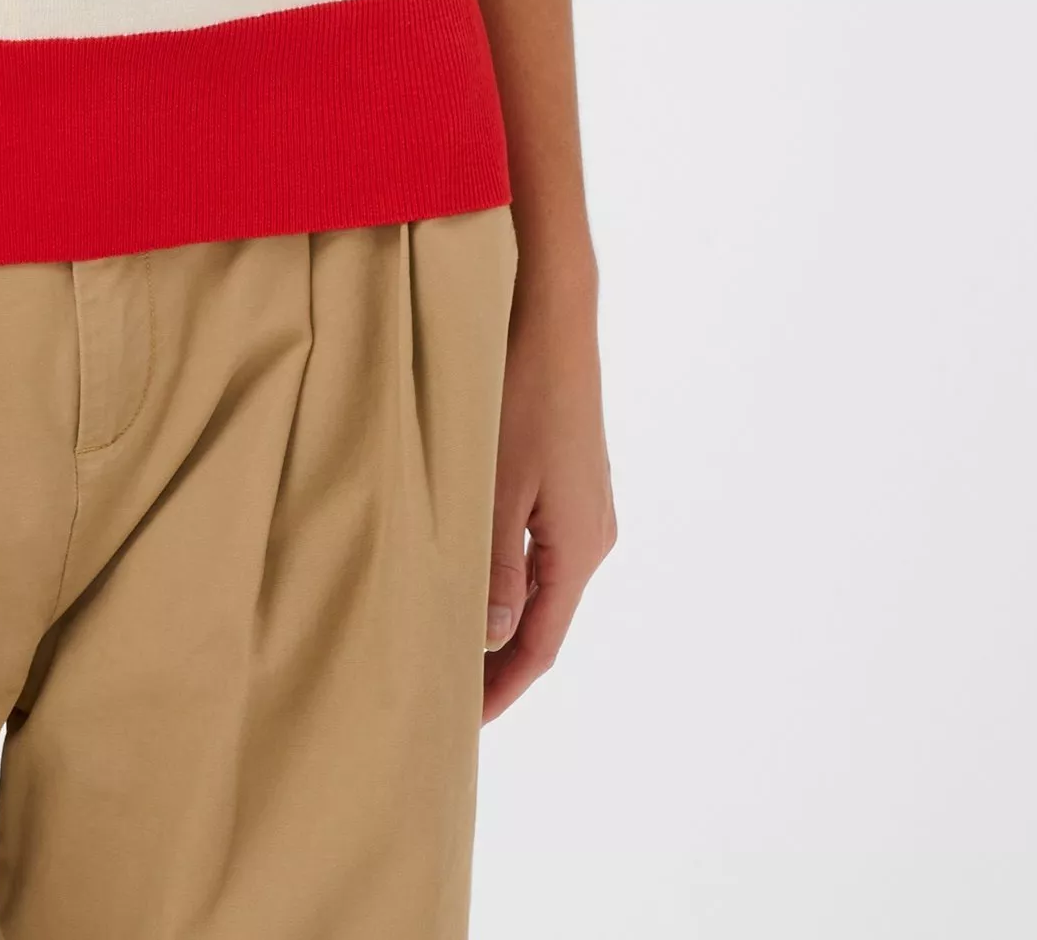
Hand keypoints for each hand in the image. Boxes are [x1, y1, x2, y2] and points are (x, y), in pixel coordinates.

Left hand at [482, 278, 616, 721]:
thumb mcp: (498, 482)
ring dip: (499, 617)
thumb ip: (495, 564)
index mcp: (579, 547)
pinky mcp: (569, 479)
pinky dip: (505, 576)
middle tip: (444, 692)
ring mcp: (583, 505)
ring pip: (539, 584)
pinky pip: (537, 548)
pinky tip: (468, 574)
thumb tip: (494, 638)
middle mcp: (591, 534)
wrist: (553, 314)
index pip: (540, 643)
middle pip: (543, 620)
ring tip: (446, 640)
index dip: (501, 687)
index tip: (460, 722)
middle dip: (498, 661)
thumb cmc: (521, 392)